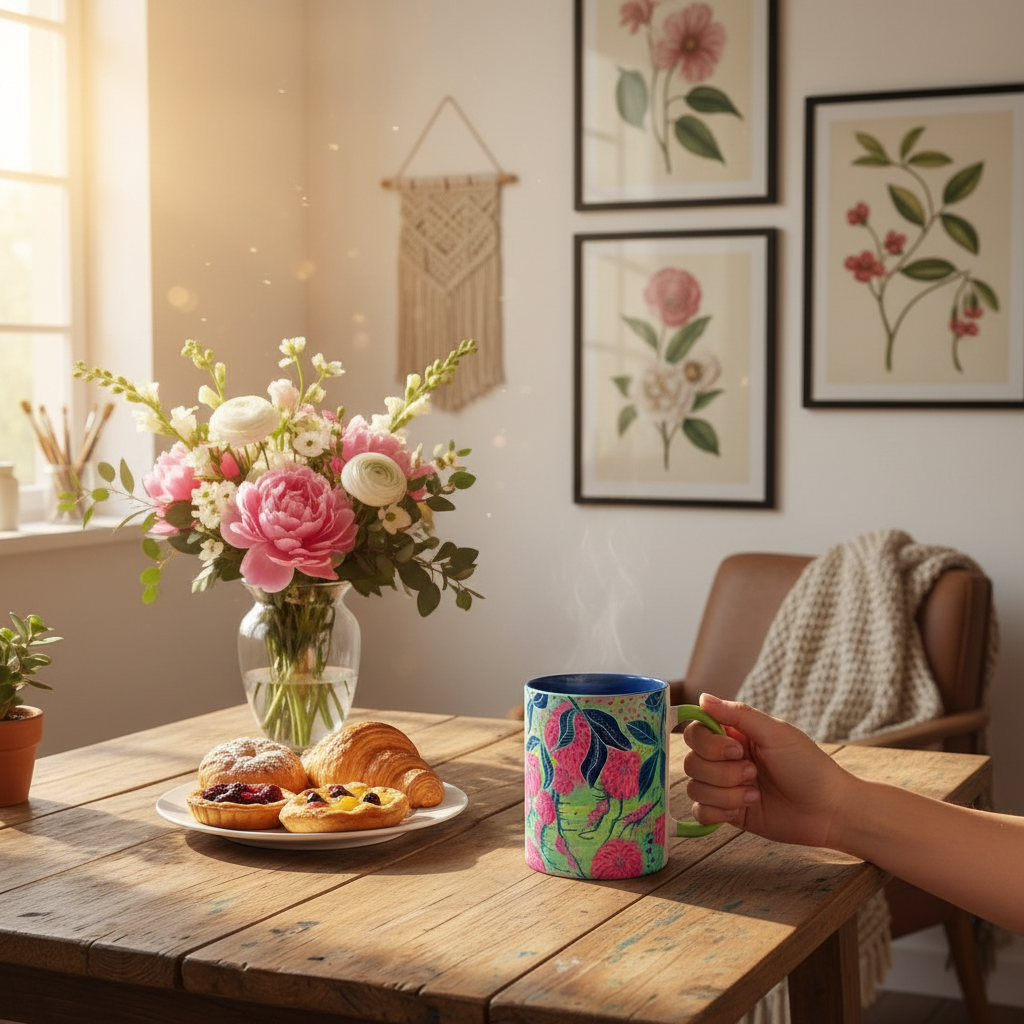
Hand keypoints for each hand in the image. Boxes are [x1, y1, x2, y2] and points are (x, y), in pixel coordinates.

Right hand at [682, 693, 856, 848]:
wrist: (828, 810)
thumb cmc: (809, 766)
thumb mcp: (776, 734)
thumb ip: (738, 714)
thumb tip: (702, 697)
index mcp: (733, 736)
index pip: (695, 732)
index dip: (709, 744)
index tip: (738, 750)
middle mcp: (724, 760)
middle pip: (691, 761)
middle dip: (722, 772)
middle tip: (753, 773)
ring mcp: (724, 787)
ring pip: (694, 788)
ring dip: (726, 793)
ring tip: (755, 793)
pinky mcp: (727, 813)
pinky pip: (699, 812)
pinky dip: (718, 811)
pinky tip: (744, 808)